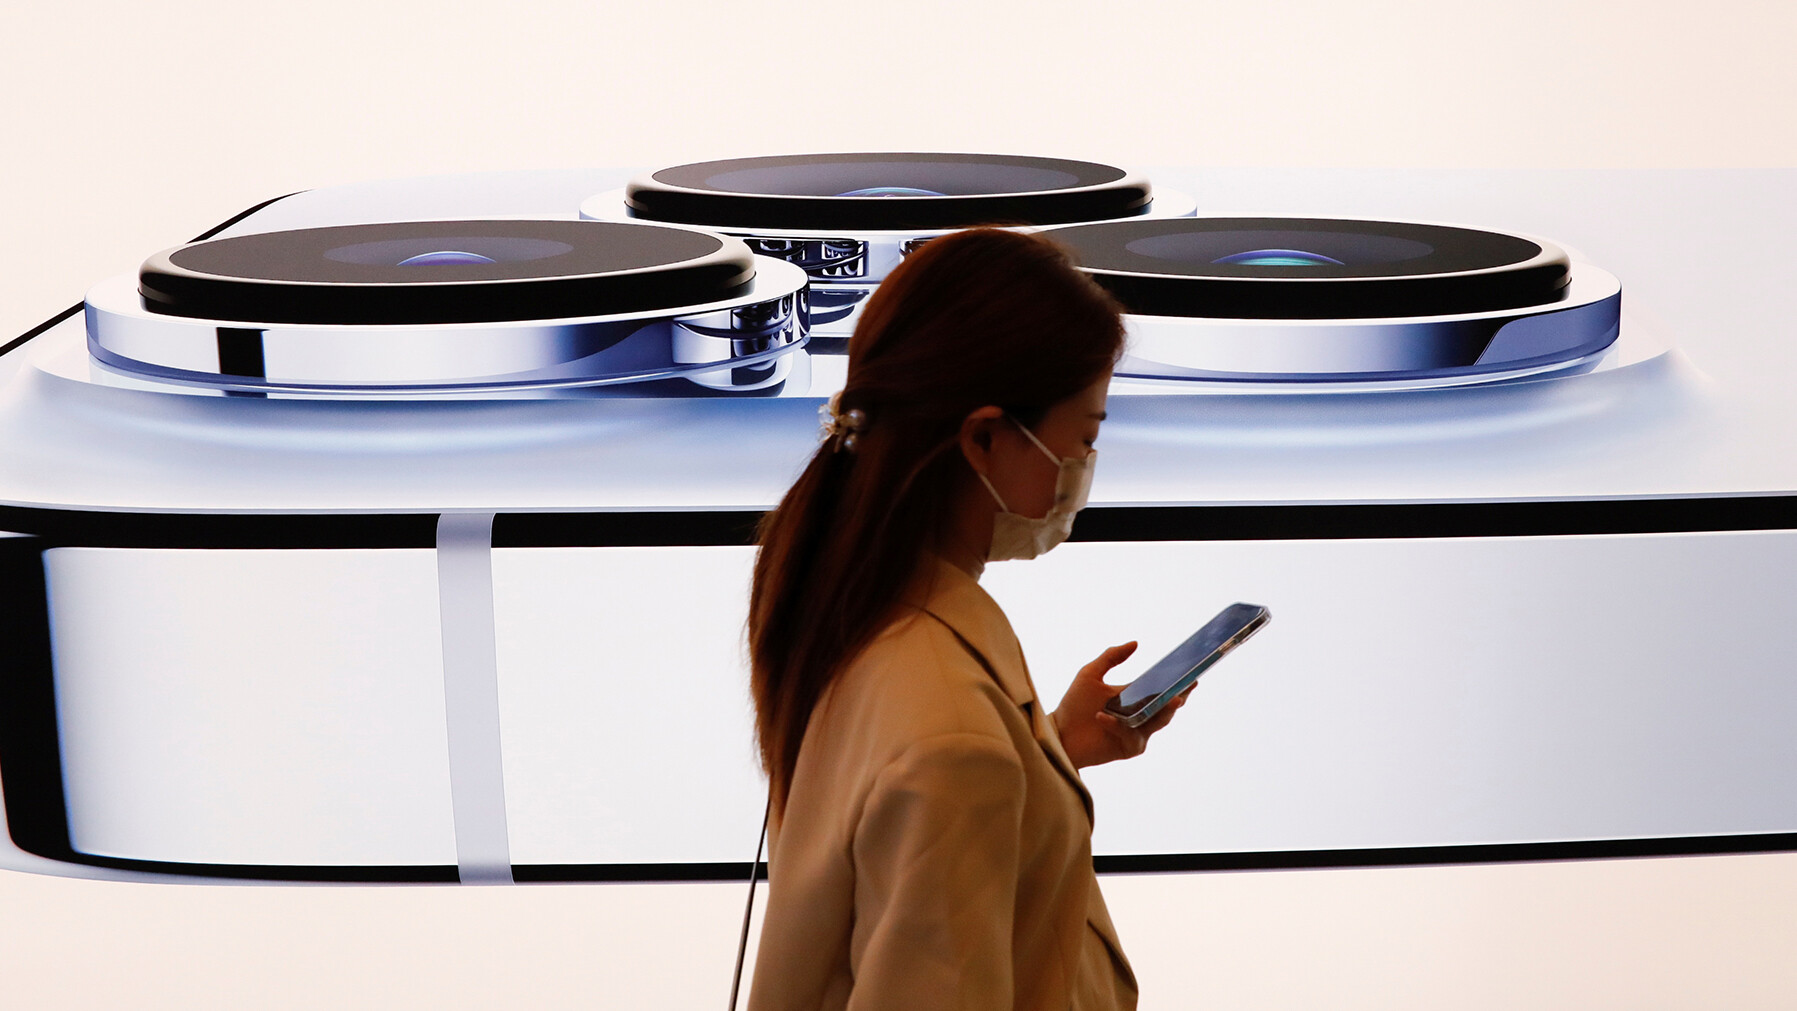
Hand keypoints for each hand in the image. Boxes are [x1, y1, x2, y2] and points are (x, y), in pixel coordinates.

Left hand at [1051, 641, 1188, 768]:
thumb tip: (1136, 642)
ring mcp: (1136, 733)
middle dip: (1178, 697)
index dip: (1178, 684)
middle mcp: (1139, 716)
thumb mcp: (1090, 674)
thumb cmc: (1074, 705)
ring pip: (1157, 723)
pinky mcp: (1127, 748)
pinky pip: (1132, 736)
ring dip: (1164, 711)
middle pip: (1166, 707)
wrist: (1059, 732)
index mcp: (1134, 697)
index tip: (1192, 674)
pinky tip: (1102, 717)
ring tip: (1171, 700)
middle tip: (1187, 687)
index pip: (1161, 690)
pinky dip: (1118, 726)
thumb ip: (1111, 657)